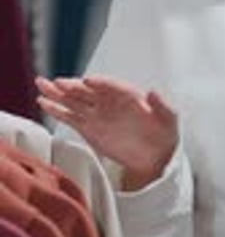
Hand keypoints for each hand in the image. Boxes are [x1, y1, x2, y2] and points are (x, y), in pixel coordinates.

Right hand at [36, 75, 178, 188]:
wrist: (155, 154)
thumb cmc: (164, 132)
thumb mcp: (170, 119)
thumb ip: (163, 105)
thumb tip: (153, 91)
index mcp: (128, 95)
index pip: (111, 86)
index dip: (99, 83)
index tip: (88, 81)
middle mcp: (110, 101)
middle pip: (88, 90)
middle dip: (72, 86)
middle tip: (56, 82)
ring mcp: (98, 114)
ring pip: (75, 101)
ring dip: (58, 94)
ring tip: (41, 85)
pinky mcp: (90, 128)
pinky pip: (71, 117)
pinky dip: (58, 111)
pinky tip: (44, 103)